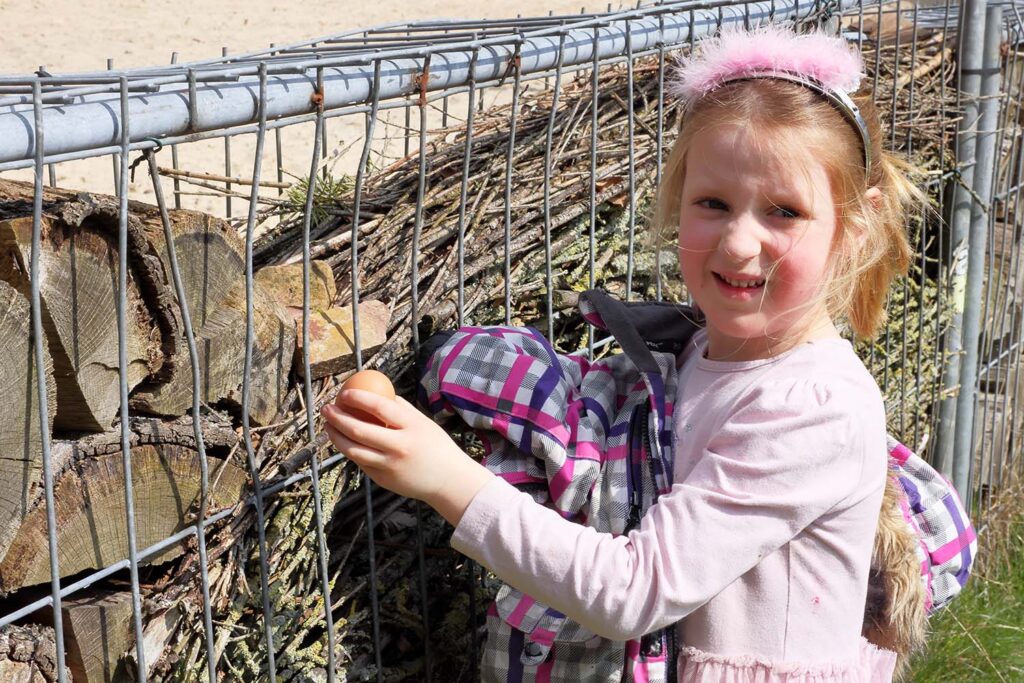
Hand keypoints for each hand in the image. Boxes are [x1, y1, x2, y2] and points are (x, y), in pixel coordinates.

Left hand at [320, 390, 493, 524]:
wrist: (448, 481)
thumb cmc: (435, 446)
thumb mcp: (423, 422)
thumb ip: (400, 408)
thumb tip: (375, 392)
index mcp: (411, 427)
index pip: (379, 407)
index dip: (358, 398)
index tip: (344, 393)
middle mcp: (399, 447)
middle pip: (359, 430)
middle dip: (337, 417)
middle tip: (327, 409)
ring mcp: (389, 466)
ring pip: (352, 450)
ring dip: (335, 436)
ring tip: (328, 425)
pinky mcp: (383, 480)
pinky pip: (361, 462)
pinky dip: (349, 450)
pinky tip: (344, 441)